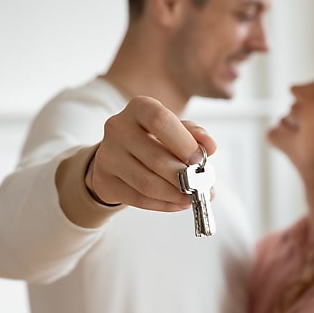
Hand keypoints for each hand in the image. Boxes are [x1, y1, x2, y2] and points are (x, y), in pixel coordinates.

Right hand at [86, 96, 215, 211]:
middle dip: (184, 177)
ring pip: (147, 183)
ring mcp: (108, 155)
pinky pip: (138, 199)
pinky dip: (163, 204)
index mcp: (139, 107)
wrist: (120, 155)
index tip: (199, 160)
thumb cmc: (154, 139)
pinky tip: (178, 202)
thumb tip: (210, 147)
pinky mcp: (104, 180)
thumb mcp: (175, 129)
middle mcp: (118, 127)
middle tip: (201, 186)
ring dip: (175, 194)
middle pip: (156, 158)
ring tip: (192, 197)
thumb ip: (194, 134)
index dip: (183, 142)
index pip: (160, 120)